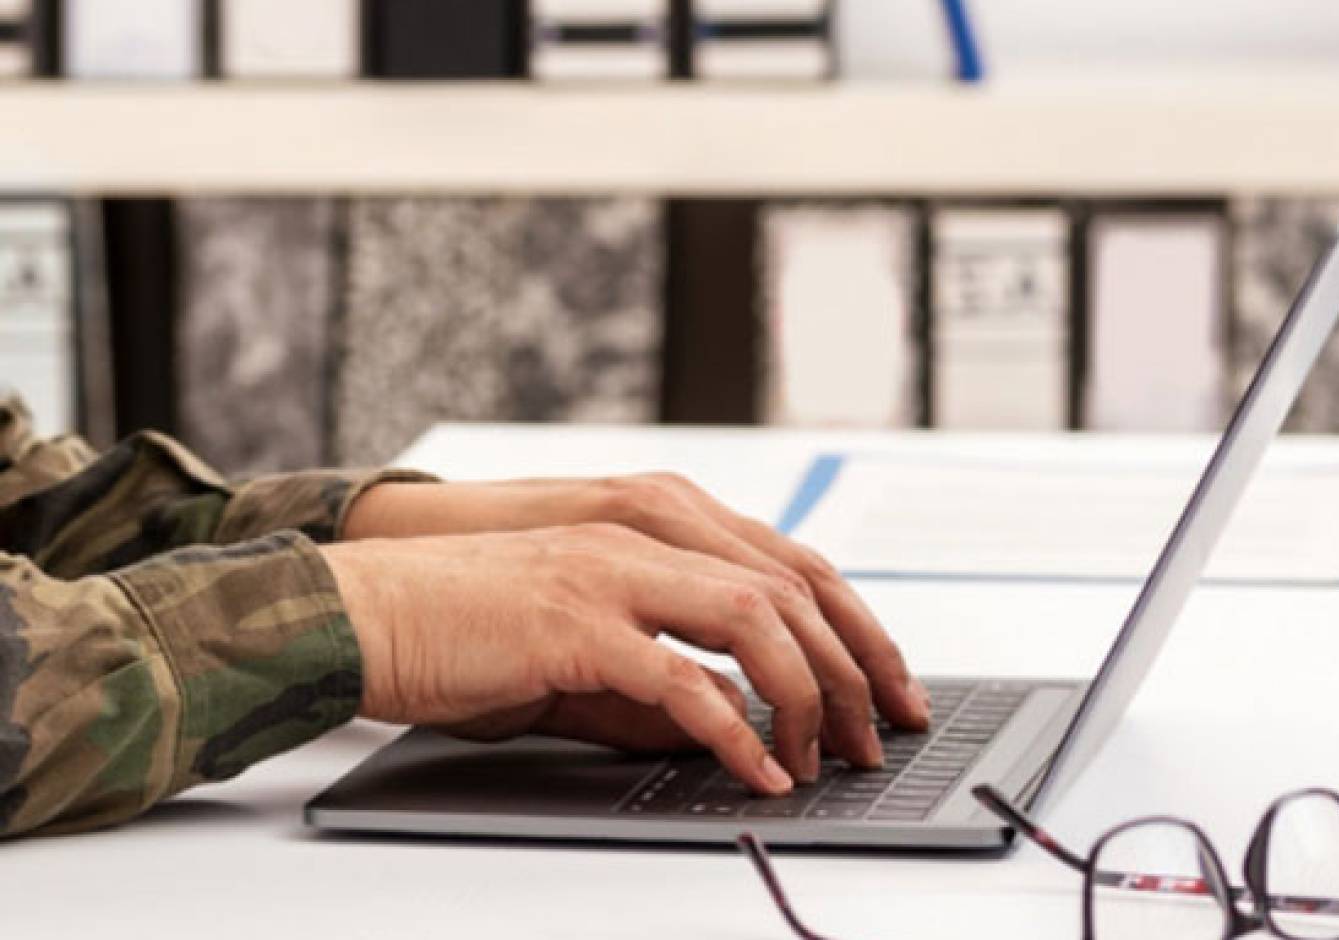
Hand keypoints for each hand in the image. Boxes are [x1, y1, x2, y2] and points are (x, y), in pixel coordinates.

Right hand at [342, 475, 931, 759]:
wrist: (359, 612)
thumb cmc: (460, 630)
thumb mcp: (580, 654)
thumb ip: (654, 681)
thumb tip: (722, 726)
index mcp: (652, 529)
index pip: (789, 567)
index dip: (852, 627)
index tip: (887, 687)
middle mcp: (645, 536)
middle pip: (793, 590)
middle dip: (854, 666)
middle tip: (880, 734)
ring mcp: (613, 573)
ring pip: (756, 620)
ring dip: (805, 695)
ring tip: (824, 757)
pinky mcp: (576, 623)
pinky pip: (683, 679)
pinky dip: (734, 730)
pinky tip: (757, 771)